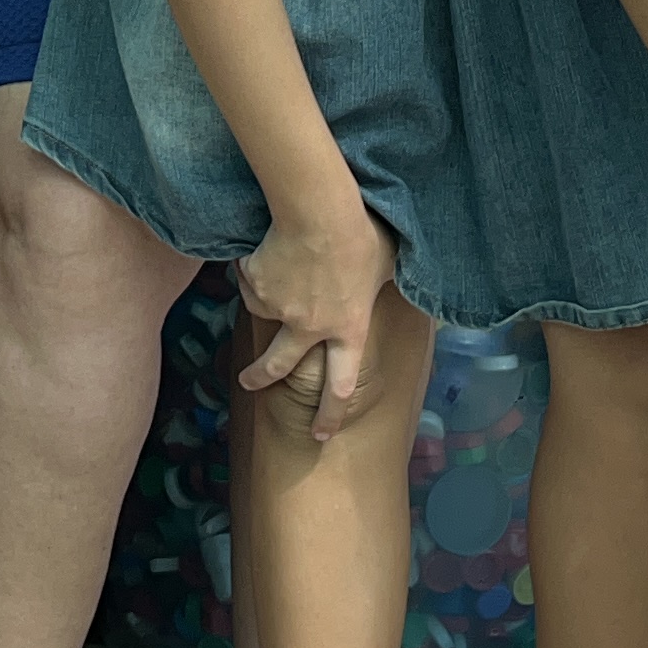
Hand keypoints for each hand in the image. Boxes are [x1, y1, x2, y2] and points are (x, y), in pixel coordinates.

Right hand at [235, 195, 393, 442]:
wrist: (320, 213)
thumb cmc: (362, 237)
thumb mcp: (388, 266)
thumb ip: (383, 283)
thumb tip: (398, 281)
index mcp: (347, 330)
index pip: (339, 387)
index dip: (329, 415)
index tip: (320, 434)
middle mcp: (310, 328)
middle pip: (278, 366)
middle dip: (260, 377)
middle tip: (249, 382)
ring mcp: (279, 309)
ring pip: (265, 310)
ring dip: (267, 294)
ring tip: (280, 262)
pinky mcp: (256, 286)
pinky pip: (251, 279)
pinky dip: (255, 268)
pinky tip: (270, 247)